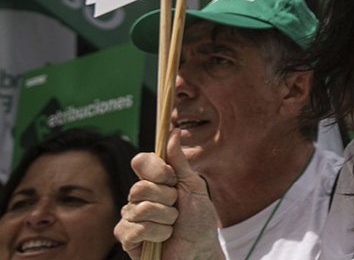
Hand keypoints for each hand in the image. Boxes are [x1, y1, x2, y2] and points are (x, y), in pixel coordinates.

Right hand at [116, 134, 222, 259]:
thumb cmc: (198, 219)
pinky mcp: (126, 238)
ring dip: (166, 219)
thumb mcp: (193, 186)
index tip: (172, 179)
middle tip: (176, 208)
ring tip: (172, 226)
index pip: (140, 161)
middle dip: (167, 200)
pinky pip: (136, 229)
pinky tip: (163, 238)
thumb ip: (180, 162)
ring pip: (141, 210)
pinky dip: (158, 234)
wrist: (200, 249)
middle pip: (140, 187)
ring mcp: (130, 218)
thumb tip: (174, 131)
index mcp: (153, 182)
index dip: (157, 170)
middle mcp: (137, 198)